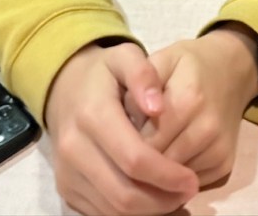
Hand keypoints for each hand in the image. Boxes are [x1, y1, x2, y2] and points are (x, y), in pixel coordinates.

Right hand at [44, 41, 198, 215]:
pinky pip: (101, 214)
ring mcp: (67, 175)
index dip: (166, 174)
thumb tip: (158, 106)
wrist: (64, 91)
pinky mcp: (67, 191)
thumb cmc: (104, 74)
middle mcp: (74, 150)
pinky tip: (156, 204)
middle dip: (161, 200)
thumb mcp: (125, 57)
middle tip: (189, 191)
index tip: (192, 178)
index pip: (133, 158)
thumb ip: (143, 75)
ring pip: (113, 211)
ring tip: (177, 199)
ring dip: (150, 211)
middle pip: (123, 194)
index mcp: (92, 115)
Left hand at [134, 25, 257, 187]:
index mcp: (187, 99)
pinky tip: (168, 156)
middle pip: (158, 163)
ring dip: (155, 174)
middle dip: (138, 162)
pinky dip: (173, 178)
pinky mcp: (225, 165)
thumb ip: (140, 84)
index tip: (116, 137)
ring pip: (172, 181)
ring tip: (147, 151)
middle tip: (126, 149)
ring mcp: (218, 150)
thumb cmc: (189, 65)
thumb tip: (127, 120)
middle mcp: (207, 128)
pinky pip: (188, 184)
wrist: (231, 69)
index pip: (144, 142)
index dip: (124, 144)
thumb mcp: (163, 59)